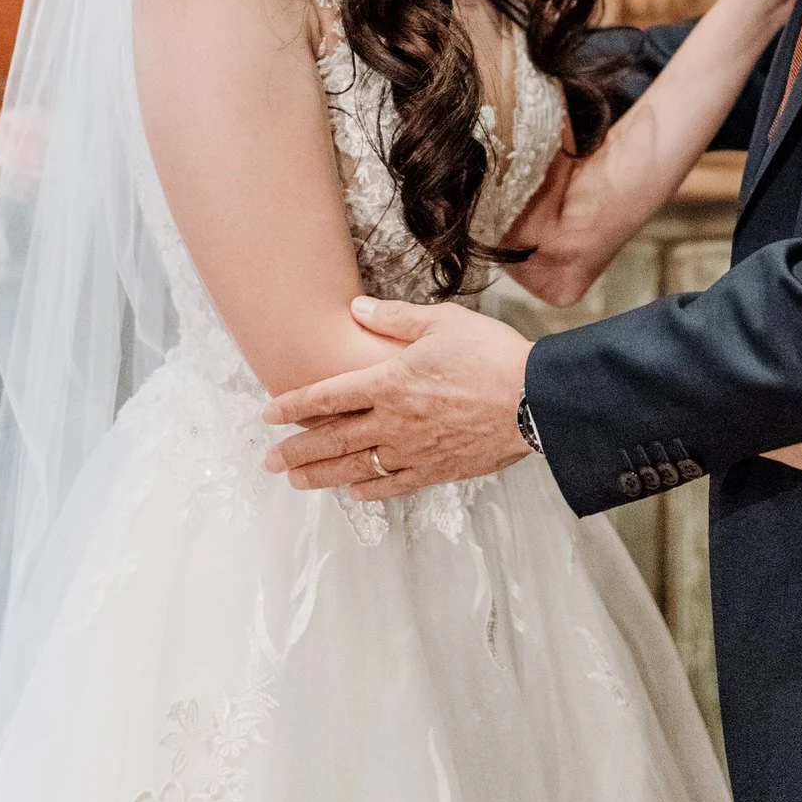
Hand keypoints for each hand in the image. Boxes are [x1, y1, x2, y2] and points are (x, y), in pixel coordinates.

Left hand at [261, 298, 529, 495]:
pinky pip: (393, 484)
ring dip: (321, 475)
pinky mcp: (437, 470)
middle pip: (332, 439)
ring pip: (355, 468)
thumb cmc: (490, 355)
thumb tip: (356, 309)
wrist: (533, 400)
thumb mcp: (442, 321)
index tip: (269, 414)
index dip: (295, 405)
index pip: (328, 396)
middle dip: (296, 450)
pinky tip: (354, 491)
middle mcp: (393, 422)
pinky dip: (369, 489)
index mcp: (390, 382)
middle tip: (269, 461)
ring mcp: (413, 450)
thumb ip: (394, 317)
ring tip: (296, 481)